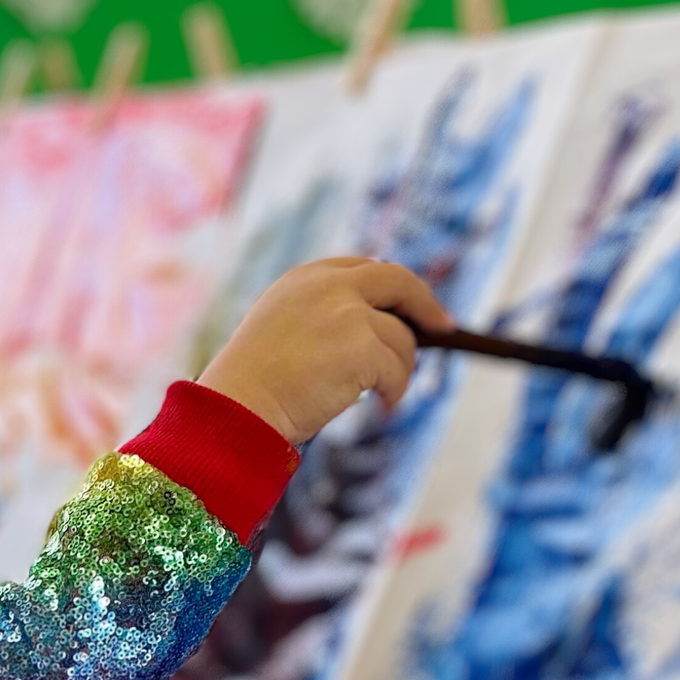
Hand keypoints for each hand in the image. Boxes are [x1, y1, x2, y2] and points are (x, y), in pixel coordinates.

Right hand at [196, 258, 452, 445]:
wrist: (235, 411)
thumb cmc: (250, 386)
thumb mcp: (280, 332)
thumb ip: (321, 317)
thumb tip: (377, 332)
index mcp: (304, 278)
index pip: (363, 269)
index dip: (392, 288)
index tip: (409, 305)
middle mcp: (328, 286)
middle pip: (398, 281)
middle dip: (425, 305)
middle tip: (443, 327)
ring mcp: (347, 313)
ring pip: (401, 339)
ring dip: (400, 370)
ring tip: (385, 397)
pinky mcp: (361, 347)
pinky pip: (397, 371)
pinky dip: (396, 392)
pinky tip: (383, 408)